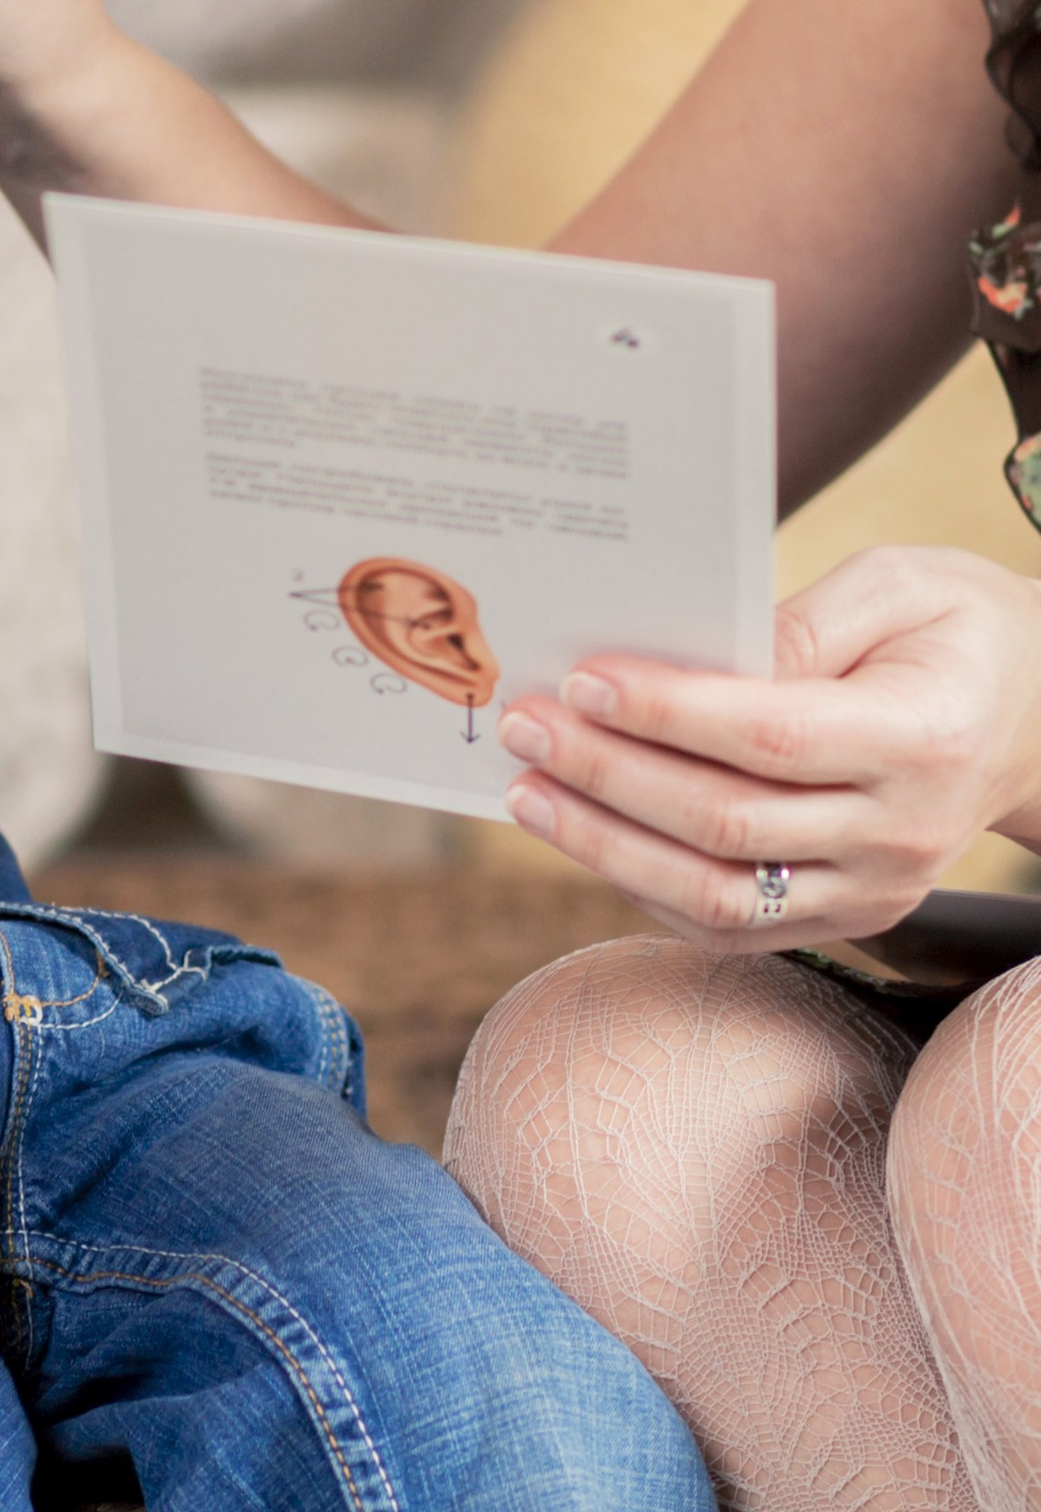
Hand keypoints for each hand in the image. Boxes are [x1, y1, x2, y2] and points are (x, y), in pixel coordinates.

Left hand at [495, 546, 1040, 950]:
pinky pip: (732, 927)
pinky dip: (644, 887)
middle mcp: (902, 832)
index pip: (771, 736)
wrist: (1039, 717)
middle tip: (523, 725)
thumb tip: (699, 654)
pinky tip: (583, 835)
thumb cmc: (956, 631)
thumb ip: (803, 619)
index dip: (667, 713)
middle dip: (608, 775)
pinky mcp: (847, 917)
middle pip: (727, 823)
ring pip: (719, 896)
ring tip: (526, 791)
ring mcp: (877, 889)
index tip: (581, 680)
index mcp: (921, 737)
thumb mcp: (903, 584)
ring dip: (606, 846)